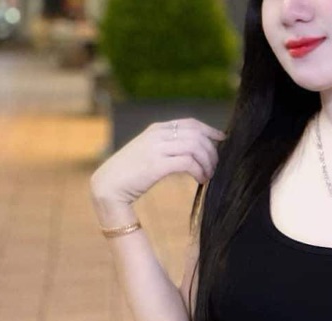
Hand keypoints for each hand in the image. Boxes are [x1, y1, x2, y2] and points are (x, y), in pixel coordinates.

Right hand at [89, 118, 226, 206]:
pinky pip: (188, 163)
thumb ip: (166, 147)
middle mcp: (158, 135)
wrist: (109, 186)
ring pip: (196, 147)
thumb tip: (191, 153)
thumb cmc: (130, 173)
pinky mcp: (157, 164)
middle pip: (197, 135)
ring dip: (207, 162)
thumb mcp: (148, 153)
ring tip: (208, 175)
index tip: (222, 138)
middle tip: (215, 166)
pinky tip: (201, 180)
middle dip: (211, 151)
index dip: (209, 130)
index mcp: (157, 129)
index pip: (191, 123)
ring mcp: (157, 148)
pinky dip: (199, 171)